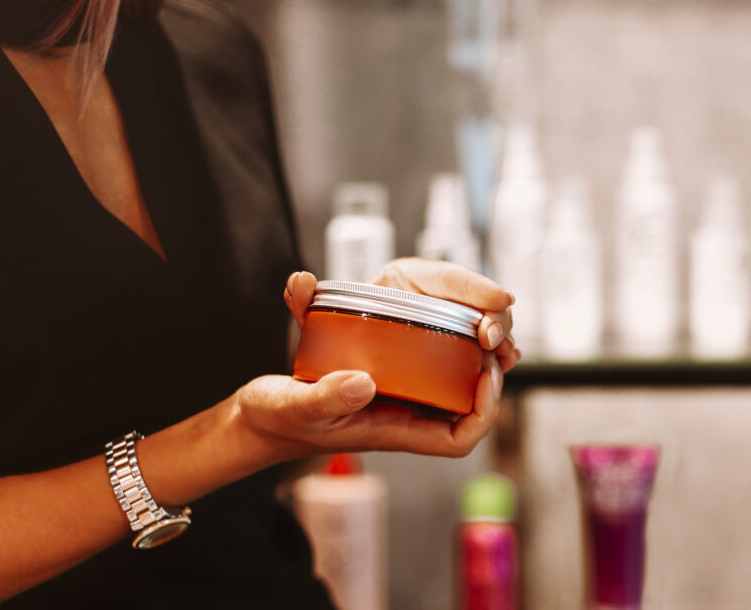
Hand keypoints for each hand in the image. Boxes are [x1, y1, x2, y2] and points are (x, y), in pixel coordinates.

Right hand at [250, 259, 518, 459]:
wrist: (258, 416)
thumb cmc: (277, 418)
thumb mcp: (295, 404)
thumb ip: (325, 396)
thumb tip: (363, 382)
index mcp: (391, 430)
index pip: (456, 439)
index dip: (482, 412)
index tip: (486, 373)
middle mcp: (401, 415)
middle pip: (464, 406)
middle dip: (486, 374)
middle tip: (492, 335)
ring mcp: (393, 396)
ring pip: (449, 382)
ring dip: (468, 355)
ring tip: (479, 321)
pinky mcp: (381, 375)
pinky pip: (424, 362)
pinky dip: (437, 340)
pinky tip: (436, 311)